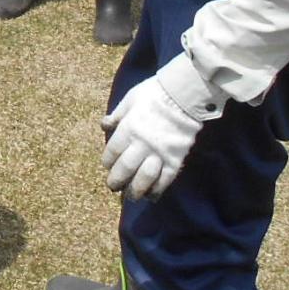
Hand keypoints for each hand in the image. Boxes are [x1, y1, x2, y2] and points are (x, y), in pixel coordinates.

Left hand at [101, 57, 220, 196]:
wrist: (184, 95)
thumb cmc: (154, 93)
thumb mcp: (130, 99)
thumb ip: (117, 115)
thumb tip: (104, 125)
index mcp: (128, 129)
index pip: (112, 152)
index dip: (108, 162)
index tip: (108, 166)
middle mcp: (141, 144)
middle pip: (125, 169)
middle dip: (117, 181)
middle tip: (114, 187)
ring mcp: (159, 153)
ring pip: (143, 178)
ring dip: (135, 190)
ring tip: (132, 196)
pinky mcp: (175, 159)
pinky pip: (165, 179)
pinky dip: (158, 190)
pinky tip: (152, 196)